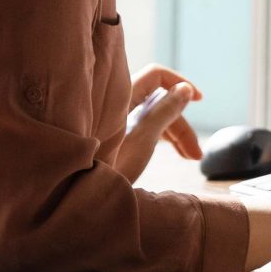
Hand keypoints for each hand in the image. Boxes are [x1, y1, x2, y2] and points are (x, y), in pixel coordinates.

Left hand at [113, 63, 202, 180]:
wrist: (71, 195)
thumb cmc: (104, 171)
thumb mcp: (141, 142)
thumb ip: (164, 113)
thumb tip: (185, 89)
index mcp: (119, 99)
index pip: (155, 76)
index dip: (179, 83)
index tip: (199, 99)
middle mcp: (115, 105)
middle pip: (157, 102)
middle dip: (180, 124)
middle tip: (195, 155)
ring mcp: (112, 122)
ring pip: (151, 117)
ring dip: (173, 134)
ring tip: (190, 158)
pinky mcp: (111, 137)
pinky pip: (141, 128)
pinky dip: (159, 138)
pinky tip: (172, 153)